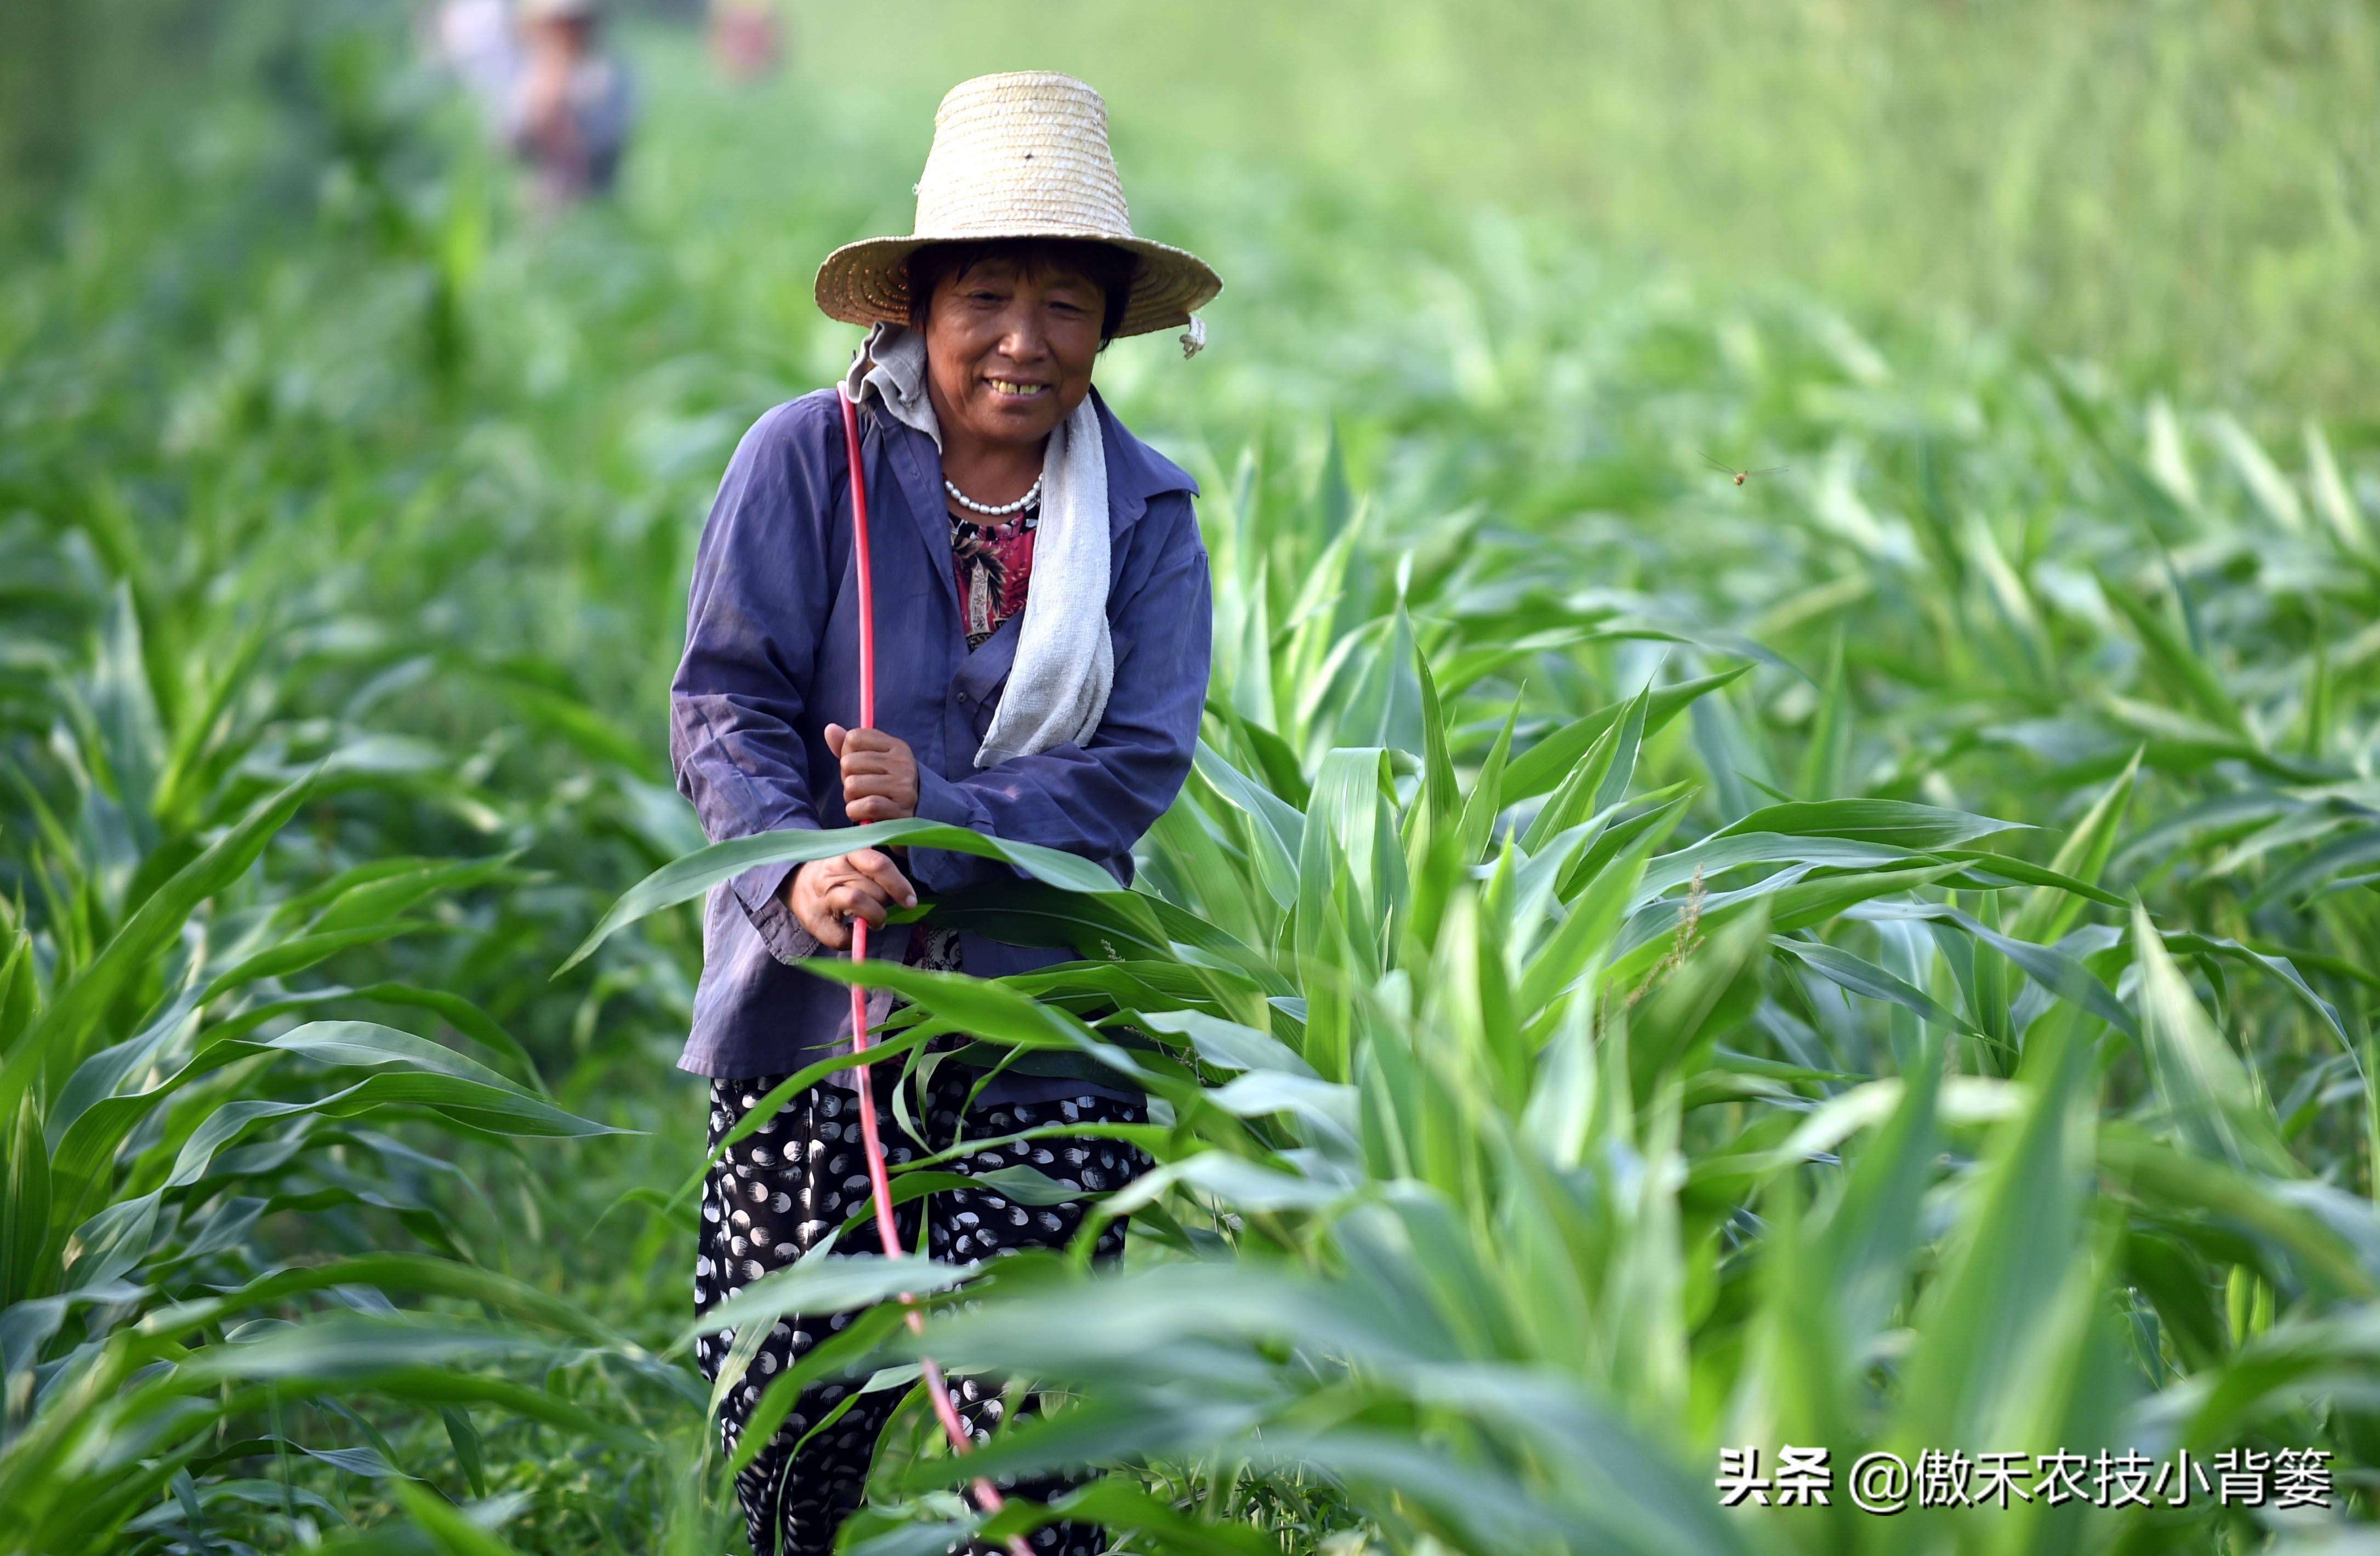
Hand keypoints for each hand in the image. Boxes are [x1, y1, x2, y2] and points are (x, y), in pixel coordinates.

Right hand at [786, 850, 916, 950]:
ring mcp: (822, 896)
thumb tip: (905, 895)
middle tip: (883, 907)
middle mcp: (833, 871)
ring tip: (875, 921)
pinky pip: (841, 936)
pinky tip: (854, 932)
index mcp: (848, 854)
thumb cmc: (836, 873)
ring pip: (858, 903)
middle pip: (874, 890)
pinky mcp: (814, 920)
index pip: (879, 865)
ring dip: (875, 918)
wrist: (794, 881)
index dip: (899, 885)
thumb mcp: (854, 860)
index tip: (911, 901)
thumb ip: (877, 869)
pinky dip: (854, 939)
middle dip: (886, 903)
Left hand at [825, 724, 918, 823]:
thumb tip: (829, 729)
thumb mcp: (873, 760)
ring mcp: (903, 787)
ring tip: (863, 800)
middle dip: (847, 778)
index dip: (846, 753)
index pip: (854, 738)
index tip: (858, 766)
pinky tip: (863, 814)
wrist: (917, 813)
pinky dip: (856, 812)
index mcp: (896, 746)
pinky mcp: (900, 810)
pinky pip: (866, 806)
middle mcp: (902, 763)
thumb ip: (850, 746)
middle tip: (861, 787)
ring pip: (853, 785)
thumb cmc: (887, 784)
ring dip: (850, 798)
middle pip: (848, 762)